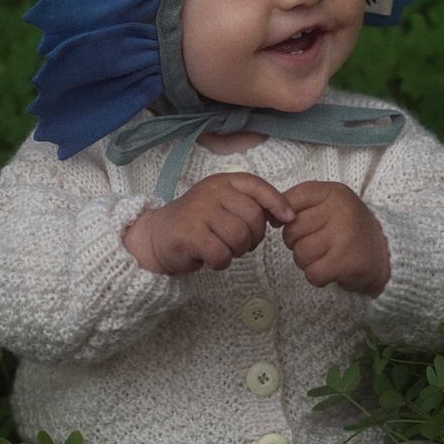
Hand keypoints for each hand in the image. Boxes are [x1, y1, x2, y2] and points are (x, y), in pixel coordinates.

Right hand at [123, 172, 294, 274]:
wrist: (157, 236)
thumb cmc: (198, 222)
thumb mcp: (224, 204)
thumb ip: (250, 204)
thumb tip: (286, 214)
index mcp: (223, 181)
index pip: (258, 186)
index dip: (277, 203)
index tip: (286, 219)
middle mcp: (211, 192)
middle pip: (253, 218)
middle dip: (254, 237)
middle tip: (240, 243)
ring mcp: (199, 211)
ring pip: (239, 237)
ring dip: (237, 251)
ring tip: (224, 249)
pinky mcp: (189, 234)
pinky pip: (221, 254)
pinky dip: (221, 262)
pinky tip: (212, 259)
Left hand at [281, 181, 389, 296]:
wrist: (387, 255)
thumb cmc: (350, 229)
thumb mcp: (330, 205)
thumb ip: (299, 203)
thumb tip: (270, 216)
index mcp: (334, 193)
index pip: (292, 200)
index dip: (285, 216)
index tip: (296, 224)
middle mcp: (340, 211)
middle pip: (291, 231)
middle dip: (298, 243)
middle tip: (320, 243)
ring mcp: (344, 237)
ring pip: (299, 254)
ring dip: (308, 262)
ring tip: (327, 256)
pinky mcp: (346, 262)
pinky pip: (312, 273)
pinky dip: (318, 276)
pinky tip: (332, 270)